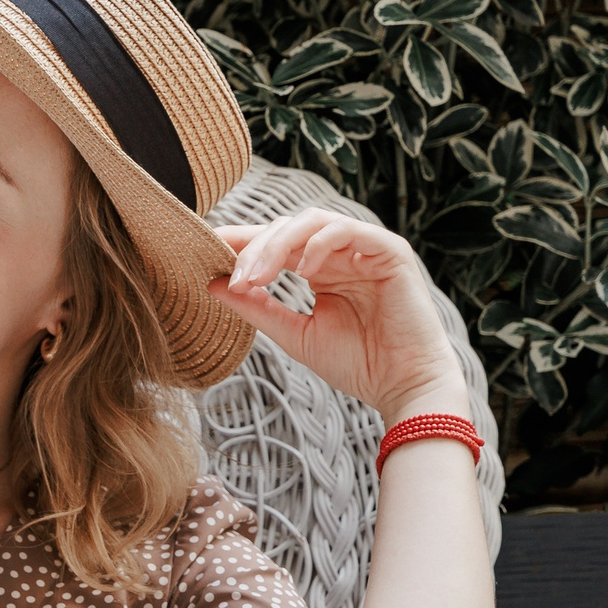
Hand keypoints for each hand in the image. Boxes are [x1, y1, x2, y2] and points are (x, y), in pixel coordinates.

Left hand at [207, 208, 469, 423]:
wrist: (402, 385)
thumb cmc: (356, 363)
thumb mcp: (294, 333)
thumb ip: (257, 307)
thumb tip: (212, 284)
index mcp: (320, 268)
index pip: (274, 243)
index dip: (240, 244)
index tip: (205, 255)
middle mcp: (341, 253)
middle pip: (286, 228)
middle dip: (253, 249)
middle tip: (234, 278)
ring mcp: (366, 249)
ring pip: (312, 222)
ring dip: (277, 246)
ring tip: (257, 278)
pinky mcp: (390, 251)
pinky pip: (348, 230)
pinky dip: (319, 245)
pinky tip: (301, 272)